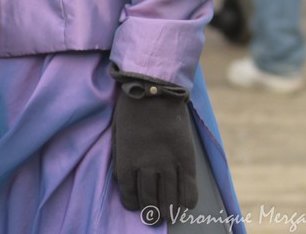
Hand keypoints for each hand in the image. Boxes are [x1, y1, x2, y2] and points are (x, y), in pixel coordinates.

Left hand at [112, 84, 197, 220]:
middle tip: (153, 215)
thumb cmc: (131, 108)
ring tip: (168, 214)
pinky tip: (183, 203)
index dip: (133, 204)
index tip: (136, 204)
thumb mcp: (116, 132)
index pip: (129, 195)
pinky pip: (189, 191)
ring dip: (168, 211)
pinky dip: (186, 202)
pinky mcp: (186, 160)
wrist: (155, 90)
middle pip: (149, 201)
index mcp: (126, 161)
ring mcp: (168, 164)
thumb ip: (119, 157)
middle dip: (150, 212)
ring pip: (169, 201)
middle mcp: (147, 167)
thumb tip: (123, 179)